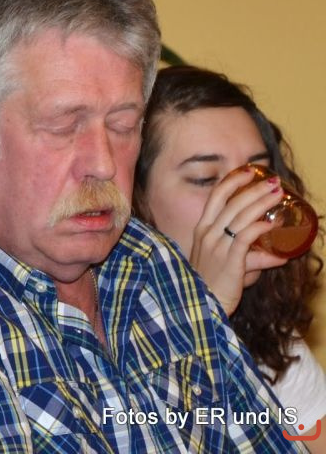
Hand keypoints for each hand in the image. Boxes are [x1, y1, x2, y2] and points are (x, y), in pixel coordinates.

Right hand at [190, 167, 288, 313]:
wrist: (200, 307)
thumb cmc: (213, 285)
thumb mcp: (229, 265)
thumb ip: (252, 257)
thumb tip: (279, 256)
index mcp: (203, 230)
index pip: (216, 198)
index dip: (232, 182)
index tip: (247, 172)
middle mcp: (208, 234)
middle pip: (232, 202)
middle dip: (254, 189)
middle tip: (272, 181)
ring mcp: (217, 246)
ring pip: (240, 216)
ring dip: (261, 203)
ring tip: (277, 195)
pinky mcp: (229, 260)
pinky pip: (244, 237)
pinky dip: (259, 228)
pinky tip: (271, 223)